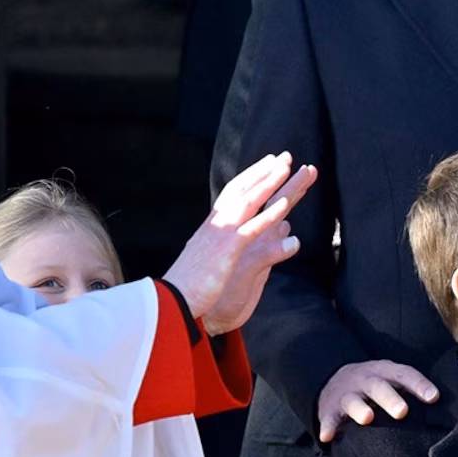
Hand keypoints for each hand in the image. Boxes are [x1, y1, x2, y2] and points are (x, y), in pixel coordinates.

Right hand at [167, 150, 315, 337]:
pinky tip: (284, 208)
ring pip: (248, 202)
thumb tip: (236, 240)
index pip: (233, 194)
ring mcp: (221, 235)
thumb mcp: (209, 260)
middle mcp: (216, 224)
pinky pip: (251, 230)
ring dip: (269, 183)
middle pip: (243, 190)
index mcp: (212, 226)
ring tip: (287, 167)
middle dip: (264, 171)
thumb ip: (225, 246)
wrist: (170, 301)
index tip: (268, 163)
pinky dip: (268, 217)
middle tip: (284, 156)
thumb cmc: (190, 285)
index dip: (252, 177)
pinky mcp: (226, 252)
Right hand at [316, 359, 439, 439]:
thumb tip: (450, 410)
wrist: (336, 381)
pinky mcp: (330, 409)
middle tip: (402, 412)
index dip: (418, 385)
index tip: (433, 397)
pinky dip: (328, 426)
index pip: (404, 375)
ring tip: (367, 418)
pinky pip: (329, 418)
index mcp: (385, 373)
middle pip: (378, 387)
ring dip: (359, 409)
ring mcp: (347, 394)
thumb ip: (415, 391)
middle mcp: (366, 381)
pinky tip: (327, 436)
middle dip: (390, 398)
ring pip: (353, 400)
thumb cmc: (378, 386)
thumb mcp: (394, 381)